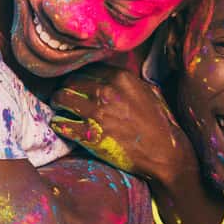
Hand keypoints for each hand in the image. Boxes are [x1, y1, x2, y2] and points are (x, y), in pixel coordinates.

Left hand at [49, 64, 193, 184]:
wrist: (164, 153)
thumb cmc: (160, 124)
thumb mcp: (149, 92)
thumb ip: (127, 82)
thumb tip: (110, 76)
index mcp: (121, 78)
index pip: (86, 69)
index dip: (79, 77)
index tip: (77, 85)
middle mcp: (106, 91)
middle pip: (69, 81)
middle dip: (66, 89)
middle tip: (65, 98)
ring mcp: (96, 113)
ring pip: (60, 99)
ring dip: (58, 104)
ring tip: (62, 110)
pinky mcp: (89, 135)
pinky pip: (60, 123)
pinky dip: (59, 124)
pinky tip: (63, 126)